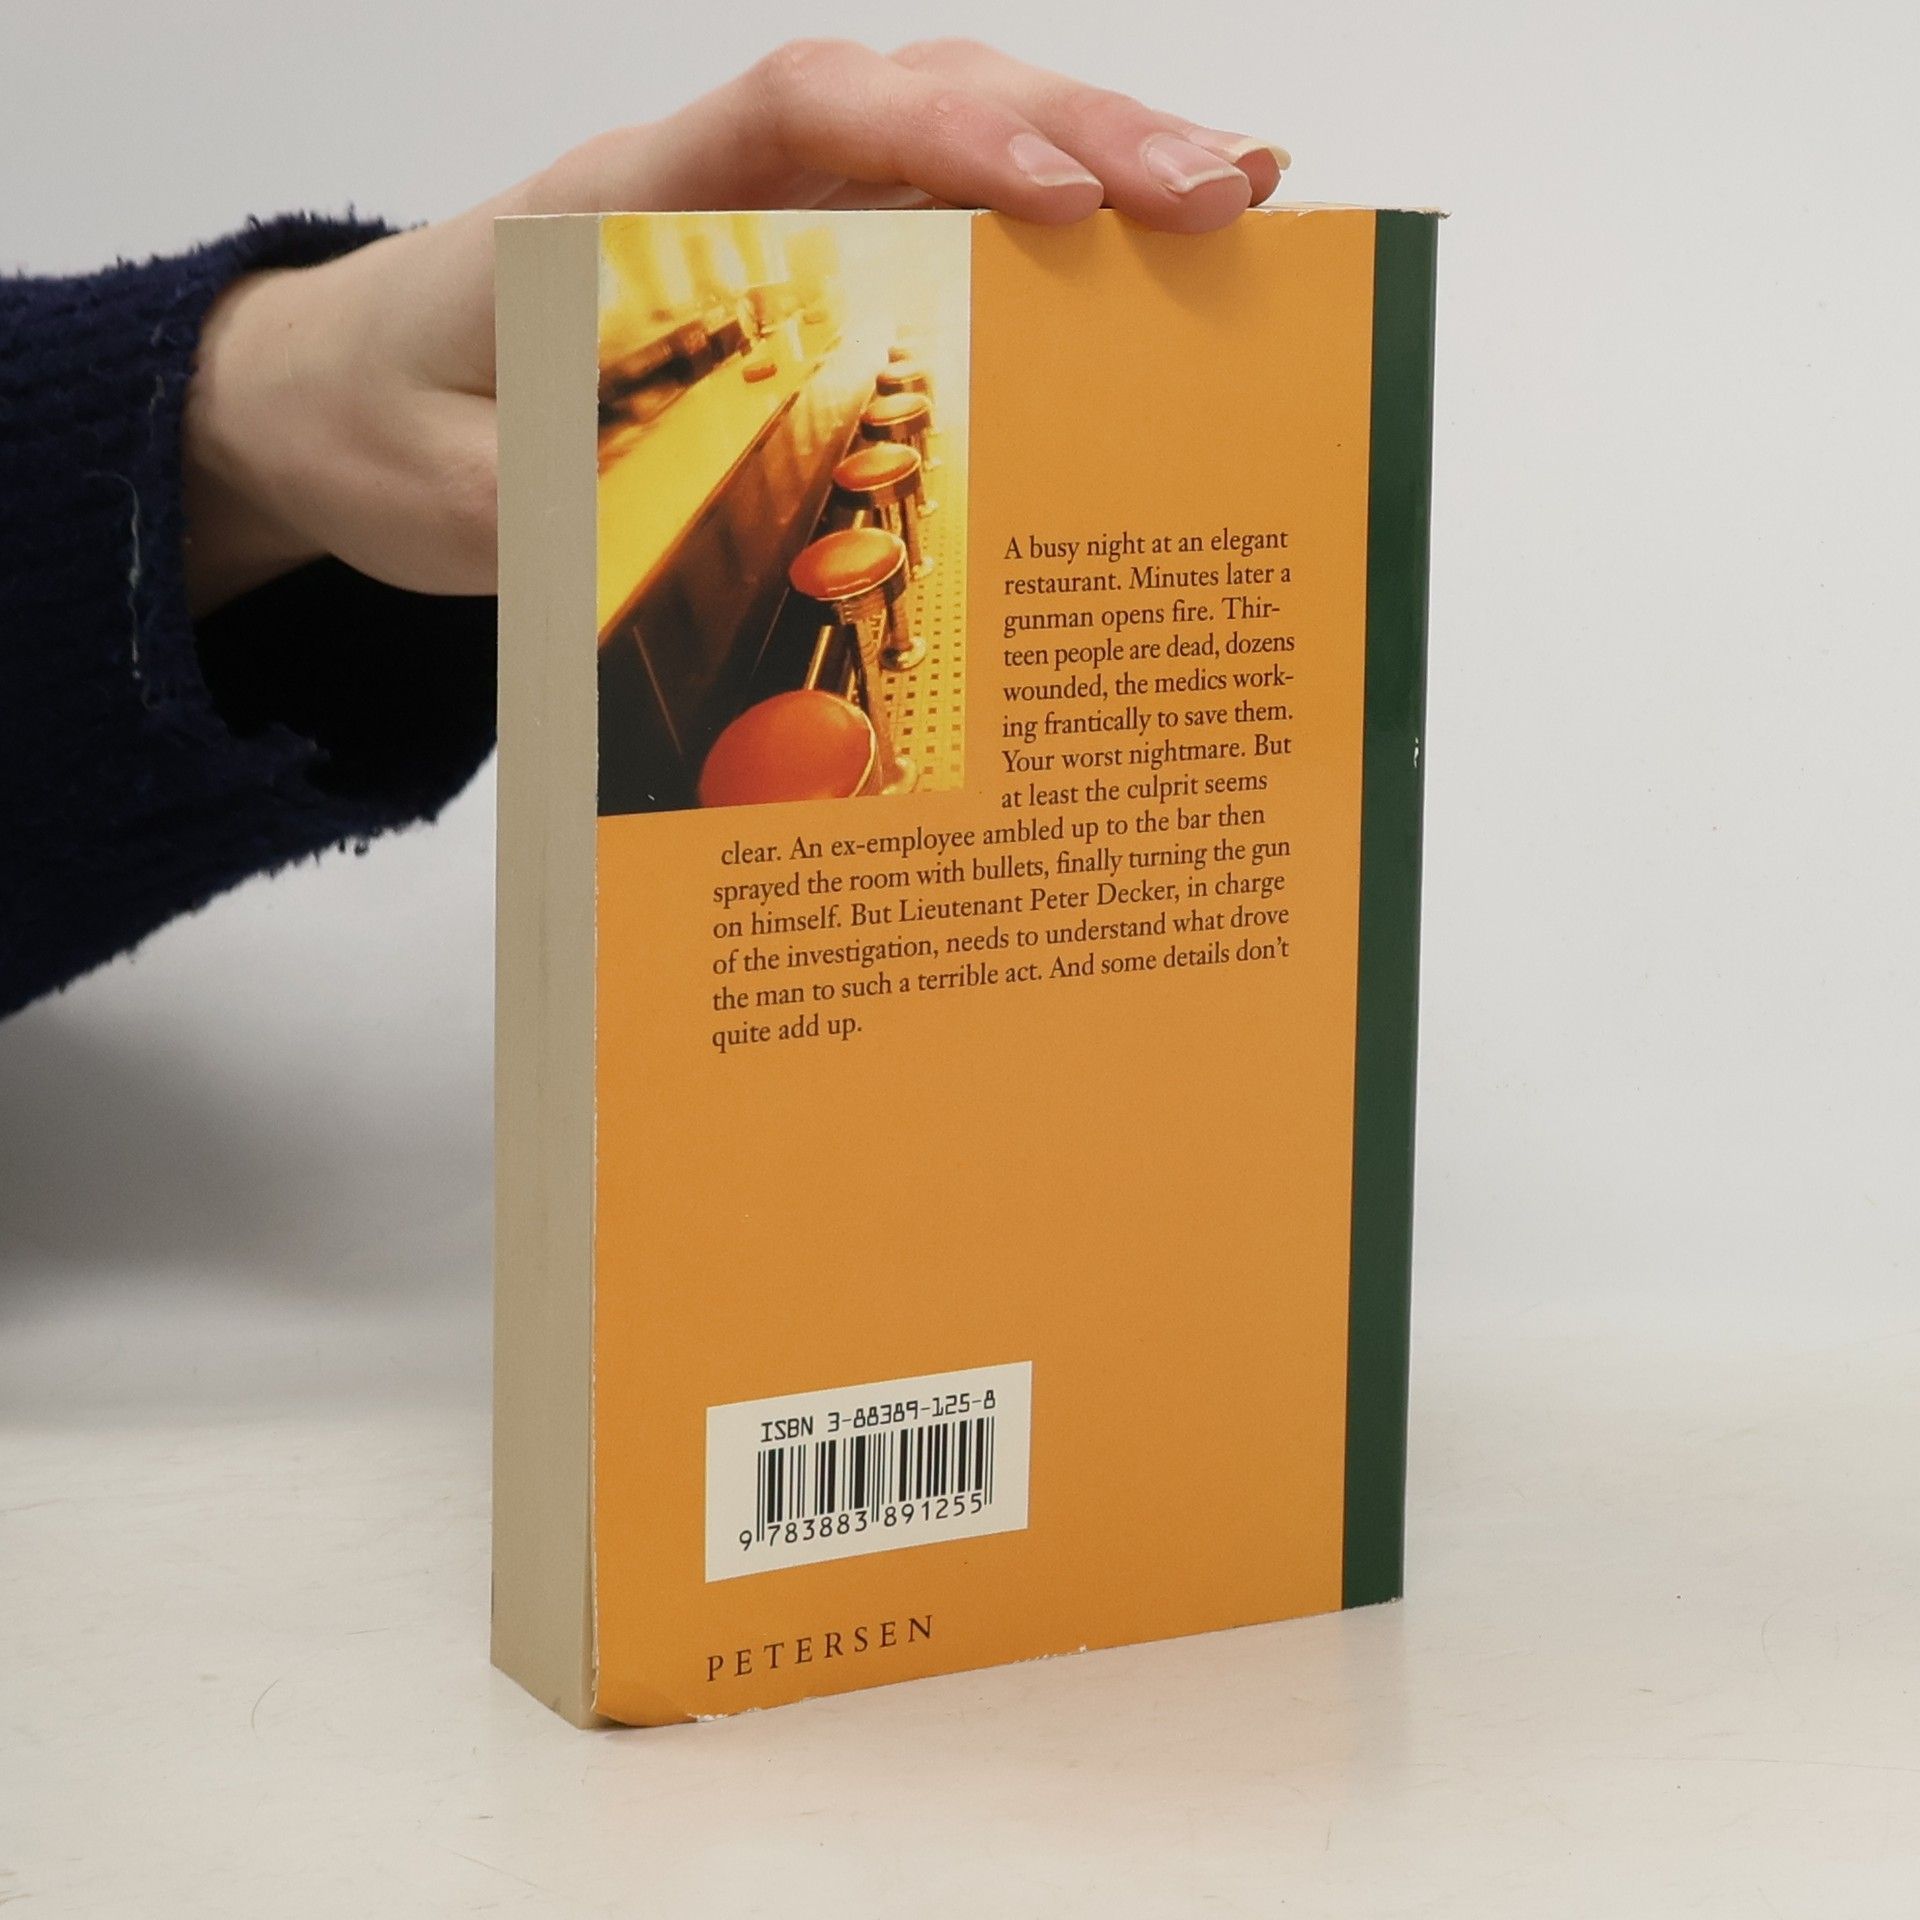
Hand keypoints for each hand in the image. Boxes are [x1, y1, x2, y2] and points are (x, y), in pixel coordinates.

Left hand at [182, 39, 1286, 615]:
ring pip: (944, 153)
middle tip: (1222, 186)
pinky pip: (930, 237)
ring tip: (1232, 203)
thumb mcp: (440, 490)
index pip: (792, 115)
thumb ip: (550, 508)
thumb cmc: (382, 422)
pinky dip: (1037, 245)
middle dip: (1074, 134)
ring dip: (1090, 170)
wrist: (339, 407)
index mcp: (619, 203)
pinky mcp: (792, 281)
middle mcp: (711, 187)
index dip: (934, 134)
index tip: (1058, 196)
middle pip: (910, 106)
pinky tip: (1136, 269)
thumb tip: (690, 554)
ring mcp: (761, 227)